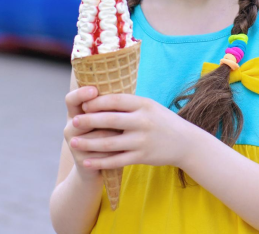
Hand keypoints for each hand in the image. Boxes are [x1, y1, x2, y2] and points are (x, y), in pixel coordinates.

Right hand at [63, 85, 118, 180]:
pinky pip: (103, 153)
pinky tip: (127, 150)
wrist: (101, 167)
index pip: (71, 99)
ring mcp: (74, 145)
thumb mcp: (108, 117)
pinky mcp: (83, 161)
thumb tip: (123, 81)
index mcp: (76, 113)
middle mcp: (71, 127)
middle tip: (120, 117)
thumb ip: (110, 104)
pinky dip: (117, 151)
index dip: (80, 94)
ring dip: (116, 135)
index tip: (94, 90)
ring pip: (99, 136)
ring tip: (129, 133)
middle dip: (104, 118)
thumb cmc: (109, 134)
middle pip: (86, 118)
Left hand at [70, 94, 197, 170]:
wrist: (185, 143)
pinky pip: (116, 160)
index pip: (115, 100)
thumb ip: (127, 103)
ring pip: (109, 143)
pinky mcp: (142, 157)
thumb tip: (98, 97)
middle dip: (89, 121)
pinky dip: (100, 162)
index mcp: (143, 104)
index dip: (97, 102)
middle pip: (110, 120)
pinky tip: (87, 162)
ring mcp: (142, 140)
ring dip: (89, 143)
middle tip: (74, 122)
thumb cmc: (161, 120)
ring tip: (73, 142)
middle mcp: (143, 121)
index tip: (84, 104)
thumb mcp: (149, 106)